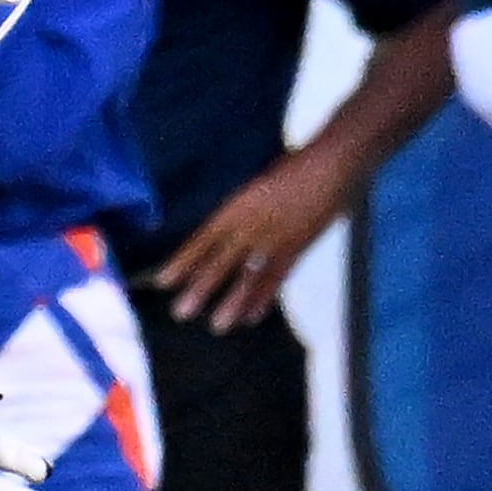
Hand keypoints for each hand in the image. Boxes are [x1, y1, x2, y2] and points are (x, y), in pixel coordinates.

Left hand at [153, 145, 351, 329]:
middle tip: (180, 312)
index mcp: (235, 207)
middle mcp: (251, 224)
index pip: (202, 240)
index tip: (162, 282)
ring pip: (248, 275)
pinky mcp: (297, 247)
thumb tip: (215, 238)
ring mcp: (275, 238)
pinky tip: (250, 318)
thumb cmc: (289, 171)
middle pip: (220, 261)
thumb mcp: (253, 189)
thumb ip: (236, 214)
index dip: (182, 262)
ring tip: (216, 325)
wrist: (328, 165)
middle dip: (200, 288)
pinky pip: (277, 277)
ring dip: (231, 302)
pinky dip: (264, 298)